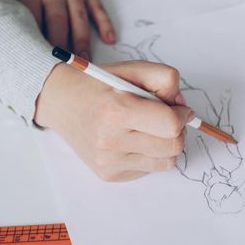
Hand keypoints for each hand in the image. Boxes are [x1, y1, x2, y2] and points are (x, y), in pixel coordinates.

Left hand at [1, 0, 115, 59]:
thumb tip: (12, 26)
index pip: (35, 20)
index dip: (37, 41)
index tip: (39, 59)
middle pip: (59, 24)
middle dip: (61, 48)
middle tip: (64, 68)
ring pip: (80, 22)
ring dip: (82, 43)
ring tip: (85, 62)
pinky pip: (99, 10)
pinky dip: (106, 25)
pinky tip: (110, 39)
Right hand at [35, 61, 190, 181]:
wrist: (61, 102)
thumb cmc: (99, 85)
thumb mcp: (133, 69)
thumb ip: (166, 79)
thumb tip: (184, 107)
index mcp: (117, 111)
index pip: (172, 125)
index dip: (181, 114)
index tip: (176, 106)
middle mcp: (110, 141)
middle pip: (173, 147)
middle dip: (178, 130)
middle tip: (166, 117)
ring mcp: (109, 162)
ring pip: (167, 162)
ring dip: (167, 144)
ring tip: (150, 128)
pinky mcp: (109, 174)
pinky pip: (150, 169)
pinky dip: (150, 154)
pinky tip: (134, 139)